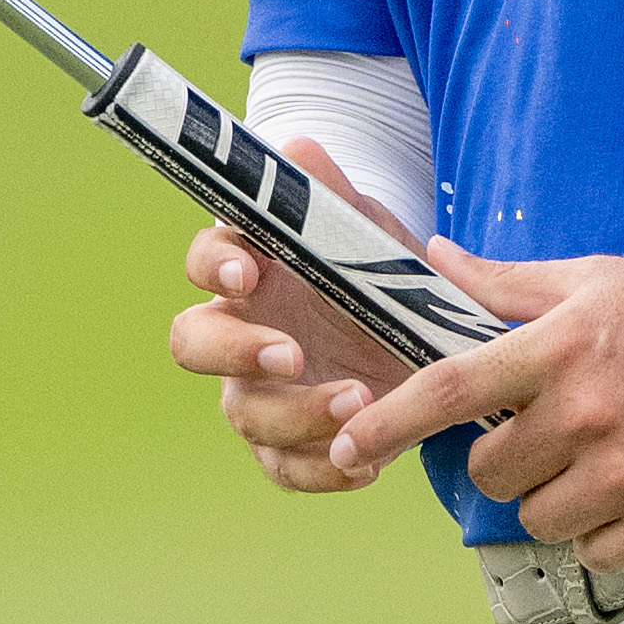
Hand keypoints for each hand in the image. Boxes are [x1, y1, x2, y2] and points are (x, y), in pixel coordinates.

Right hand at [163, 137, 422, 495]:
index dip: (213, 265)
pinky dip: (321, 472)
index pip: (203, 261)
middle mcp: (242, 332)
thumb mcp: (370, 230)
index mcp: (253, 271)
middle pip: (193, 344)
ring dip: (296, 414)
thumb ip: (330, 193)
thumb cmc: (383, 274)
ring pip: (243, 413)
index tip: (249, 270)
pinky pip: (283, 469)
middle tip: (292, 353)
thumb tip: (298, 151)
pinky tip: (365, 463)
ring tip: (359, 403)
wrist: (429, 339)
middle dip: (235, 352)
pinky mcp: (293, 444)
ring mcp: (261, 391)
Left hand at [323, 182, 623, 570]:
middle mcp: (587, 412)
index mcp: (559, 349)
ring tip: (603, 459)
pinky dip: (604, 532)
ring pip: (540, 517)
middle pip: (491, 472)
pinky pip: (595, 550)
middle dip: (507, 460)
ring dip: (557, 499)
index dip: (388, 421)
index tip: (346, 446)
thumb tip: (432, 260)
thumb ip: (505, 287)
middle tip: (551, 434)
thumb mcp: (592, 282)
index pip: (450, 390)